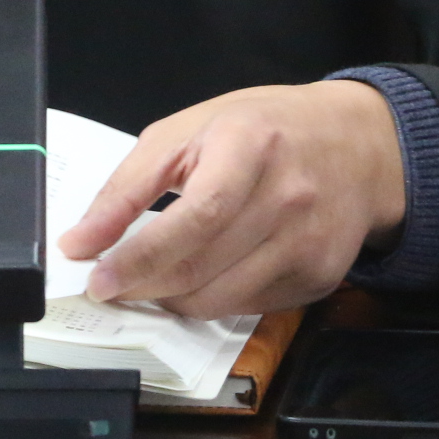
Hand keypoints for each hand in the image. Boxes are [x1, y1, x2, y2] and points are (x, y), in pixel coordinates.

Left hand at [56, 82, 406, 319]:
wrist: (358, 146)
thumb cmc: (264, 130)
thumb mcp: (188, 132)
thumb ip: (128, 186)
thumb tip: (80, 242)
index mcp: (250, 146)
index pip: (193, 219)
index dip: (139, 257)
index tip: (98, 277)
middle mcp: (288, 197)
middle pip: (200, 268)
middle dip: (142, 284)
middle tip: (112, 283)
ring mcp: (309, 243)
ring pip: (218, 301)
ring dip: (172, 299)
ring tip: (153, 278)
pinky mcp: (319, 278)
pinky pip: (247, 309)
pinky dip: (212, 300)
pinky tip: (204, 273)